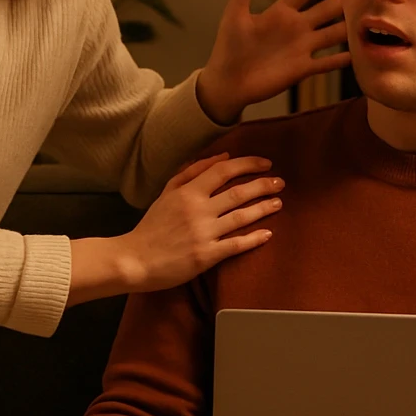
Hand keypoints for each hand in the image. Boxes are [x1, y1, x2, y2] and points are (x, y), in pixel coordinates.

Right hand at [121, 153, 281, 292]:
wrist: (135, 260)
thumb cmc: (152, 226)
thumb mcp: (167, 192)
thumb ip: (191, 172)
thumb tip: (222, 156)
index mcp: (188, 192)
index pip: (223, 170)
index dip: (248, 164)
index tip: (265, 163)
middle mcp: (198, 210)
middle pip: (238, 192)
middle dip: (263, 185)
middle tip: (280, 183)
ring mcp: (203, 234)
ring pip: (241, 217)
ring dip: (263, 208)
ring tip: (278, 203)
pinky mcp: (206, 256)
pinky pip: (235, 245)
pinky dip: (254, 239)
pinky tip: (267, 234)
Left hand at [195, 0, 350, 124]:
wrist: (228, 82)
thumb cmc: (229, 47)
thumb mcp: (235, 15)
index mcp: (279, 13)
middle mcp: (295, 28)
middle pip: (324, 11)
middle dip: (341, 3)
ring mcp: (301, 48)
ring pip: (331, 34)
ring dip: (347, 29)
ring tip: (367, 23)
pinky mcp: (303, 69)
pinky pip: (327, 62)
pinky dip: (341, 59)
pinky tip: (357, 55)